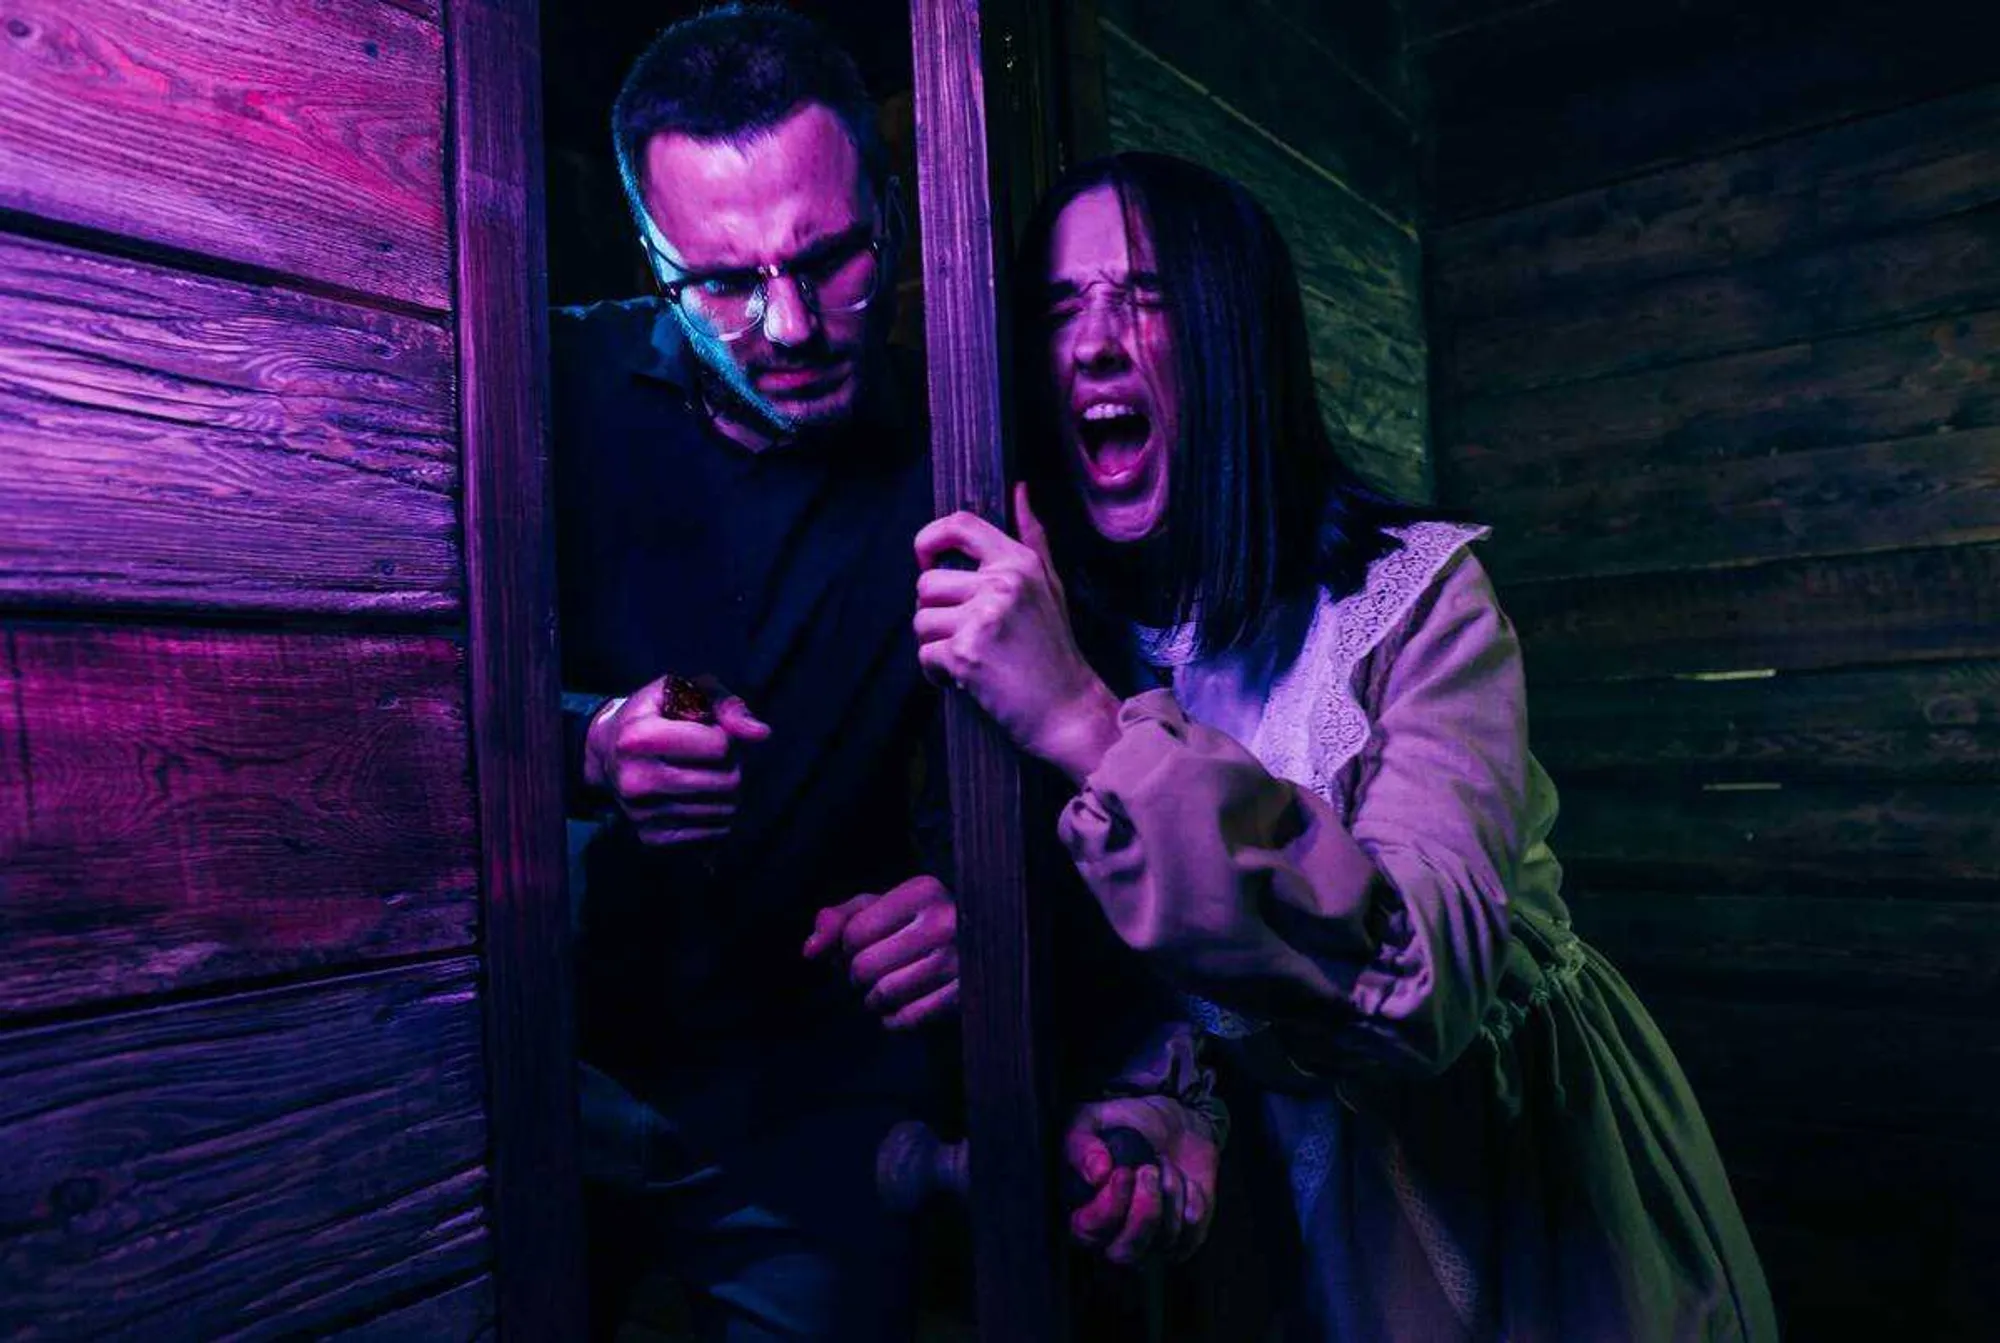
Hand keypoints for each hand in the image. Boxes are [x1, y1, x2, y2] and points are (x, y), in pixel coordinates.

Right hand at [583, 673, 770, 845]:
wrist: (606, 754)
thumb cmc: (656, 714)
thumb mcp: (686, 691)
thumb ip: (726, 705)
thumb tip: (762, 734)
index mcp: (640, 737)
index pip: (721, 746)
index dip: (727, 735)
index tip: (711, 731)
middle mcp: (637, 780)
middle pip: (729, 781)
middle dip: (734, 764)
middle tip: (716, 756)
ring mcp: (642, 814)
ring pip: (727, 809)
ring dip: (729, 791)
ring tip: (708, 774)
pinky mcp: (652, 839)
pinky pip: (715, 833)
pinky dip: (719, 815)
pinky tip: (701, 797)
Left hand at [803, 874, 959, 1028]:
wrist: (980, 954)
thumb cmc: (915, 928)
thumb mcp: (878, 910)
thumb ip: (838, 920)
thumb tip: (810, 950)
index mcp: (924, 892)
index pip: (853, 933)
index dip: (845, 948)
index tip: (863, 949)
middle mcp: (945, 923)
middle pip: (864, 967)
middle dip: (856, 978)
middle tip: (871, 975)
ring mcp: (959, 962)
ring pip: (883, 995)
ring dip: (873, 1001)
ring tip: (884, 991)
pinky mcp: (964, 998)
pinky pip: (907, 1020)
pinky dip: (893, 1021)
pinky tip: (900, 1008)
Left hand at [913, 484, 1120, 781]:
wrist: (1069, 711)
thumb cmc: (1056, 652)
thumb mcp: (1051, 587)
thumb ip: (1033, 538)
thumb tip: (1020, 489)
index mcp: (1019, 563)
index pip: (959, 525)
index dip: (929, 538)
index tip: (925, 561)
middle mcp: (1001, 585)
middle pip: (927, 584)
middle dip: (937, 614)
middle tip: (967, 636)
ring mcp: (983, 619)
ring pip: (921, 622)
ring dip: (936, 646)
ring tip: (970, 659)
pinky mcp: (966, 655)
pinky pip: (925, 656)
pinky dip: (938, 674)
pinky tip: (966, 681)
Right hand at [1064, 1096, 1220, 1265]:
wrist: (1172, 1123)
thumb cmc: (1124, 1125)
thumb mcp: (1092, 1121)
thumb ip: (1082, 1145)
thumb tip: (1097, 1174)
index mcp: (1082, 1214)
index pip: (1087, 1233)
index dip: (1108, 1207)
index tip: (1123, 1172)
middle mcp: (1114, 1238)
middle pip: (1125, 1254)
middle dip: (1143, 1211)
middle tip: (1150, 1170)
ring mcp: (1151, 1244)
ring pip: (1163, 1240)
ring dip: (1170, 1193)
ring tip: (1165, 1164)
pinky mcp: (1186, 1241)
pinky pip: (1192, 1235)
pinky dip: (1193, 1201)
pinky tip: (1186, 1180)